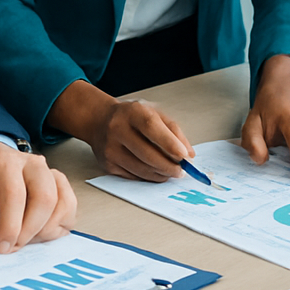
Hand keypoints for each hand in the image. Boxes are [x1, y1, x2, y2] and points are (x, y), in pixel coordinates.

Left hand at [0, 141, 76, 252]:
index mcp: (4, 163)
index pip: (15, 195)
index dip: (11, 226)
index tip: (2, 246)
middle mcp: (33, 164)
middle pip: (45, 199)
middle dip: (30, 231)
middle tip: (13, 246)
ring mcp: (50, 172)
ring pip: (63, 203)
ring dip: (46, 229)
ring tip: (25, 237)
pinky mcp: (60, 184)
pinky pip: (70, 206)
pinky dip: (59, 225)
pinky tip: (40, 230)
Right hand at [52, 79, 194, 181]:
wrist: (100, 120)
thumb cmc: (132, 117)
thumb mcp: (154, 112)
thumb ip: (174, 130)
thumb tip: (189, 154)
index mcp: (132, 112)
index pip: (151, 127)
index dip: (169, 143)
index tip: (184, 156)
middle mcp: (117, 129)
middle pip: (146, 153)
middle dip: (168, 166)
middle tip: (182, 171)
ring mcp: (110, 149)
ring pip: (141, 169)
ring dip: (161, 174)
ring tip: (171, 172)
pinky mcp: (107, 165)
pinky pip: (133, 176)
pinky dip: (149, 177)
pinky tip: (156, 172)